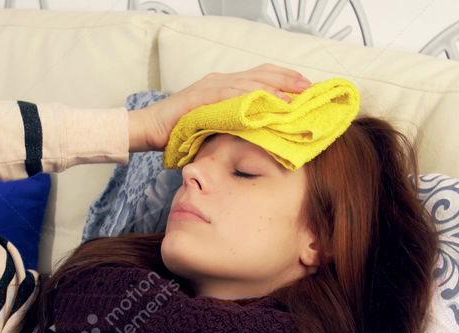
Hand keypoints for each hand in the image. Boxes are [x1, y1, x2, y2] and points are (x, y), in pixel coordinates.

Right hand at [129, 64, 310, 151]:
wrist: (150, 129)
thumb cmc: (180, 131)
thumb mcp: (215, 126)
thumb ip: (236, 123)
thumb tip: (263, 132)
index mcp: (225, 85)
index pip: (260, 76)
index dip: (284, 79)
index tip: (306, 88)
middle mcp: (220, 80)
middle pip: (259, 74)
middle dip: (286, 80)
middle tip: (309, 89)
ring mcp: (209, 87)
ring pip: (248, 83)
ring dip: (273, 89)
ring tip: (294, 98)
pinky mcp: (200, 98)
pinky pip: (229, 95)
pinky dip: (249, 99)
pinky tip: (264, 105)